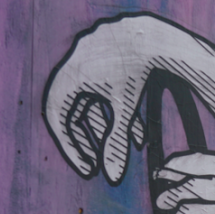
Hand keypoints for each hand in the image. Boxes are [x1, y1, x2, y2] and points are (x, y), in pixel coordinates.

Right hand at [43, 15, 162, 182]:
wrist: (155, 36)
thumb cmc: (136, 72)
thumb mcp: (124, 109)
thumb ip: (115, 143)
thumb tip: (111, 177)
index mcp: (68, 79)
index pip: (59, 119)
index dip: (71, 147)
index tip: (88, 167)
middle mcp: (73, 67)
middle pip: (75, 113)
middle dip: (89, 141)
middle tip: (98, 164)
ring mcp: (90, 59)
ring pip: (94, 103)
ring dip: (107, 128)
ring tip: (121, 150)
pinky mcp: (107, 56)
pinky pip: (106, 89)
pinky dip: (119, 110)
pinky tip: (138, 134)